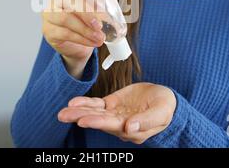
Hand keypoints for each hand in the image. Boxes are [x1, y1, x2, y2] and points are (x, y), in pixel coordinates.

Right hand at [42, 0, 105, 77]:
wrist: (77, 45)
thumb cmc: (86, 22)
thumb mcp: (97, 7)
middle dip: (85, 11)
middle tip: (100, 23)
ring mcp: (49, 15)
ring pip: (65, 18)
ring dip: (85, 29)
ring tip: (100, 37)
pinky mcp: (49, 31)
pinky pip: (65, 33)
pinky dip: (82, 38)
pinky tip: (92, 41)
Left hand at [58, 83, 176, 144]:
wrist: (165, 99)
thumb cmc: (166, 108)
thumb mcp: (161, 113)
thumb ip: (146, 121)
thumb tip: (130, 127)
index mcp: (131, 129)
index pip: (111, 125)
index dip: (96, 122)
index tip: (82, 121)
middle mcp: (120, 124)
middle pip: (97, 120)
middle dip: (80, 117)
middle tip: (63, 116)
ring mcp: (114, 114)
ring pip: (94, 113)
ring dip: (78, 111)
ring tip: (63, 112)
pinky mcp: (112, 104)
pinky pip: (96, 104)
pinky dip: (85, 103)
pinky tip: (74, 102)